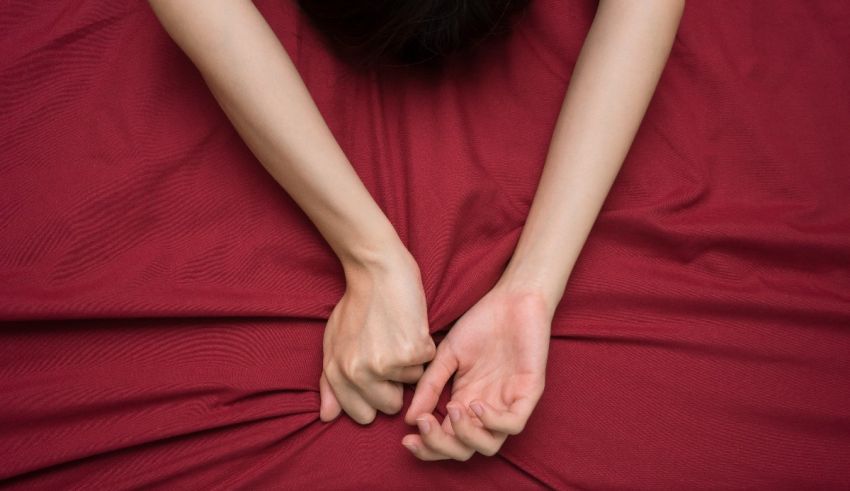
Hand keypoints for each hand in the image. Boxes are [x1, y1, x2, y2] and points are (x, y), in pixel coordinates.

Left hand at [320, 248, 436, 424]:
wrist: (377, 269)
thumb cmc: (357, 304)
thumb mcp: (334, 342)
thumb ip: (330, 382)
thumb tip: (327, 417)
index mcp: (337, 372)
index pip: (362, 415)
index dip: (374, 397)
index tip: (378, 378)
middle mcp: (358, 373)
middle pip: (391, 406)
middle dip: (396, 384)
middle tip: (391, 352)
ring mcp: (385, 363)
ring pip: (412, 383)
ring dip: (410, 362)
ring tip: (398, 333)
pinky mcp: (411, 351)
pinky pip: (427, 363)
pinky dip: (424, 346)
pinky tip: (410, 325)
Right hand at [401, 281, 551, 459]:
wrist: (512, 298)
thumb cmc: (481, 323)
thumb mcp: (447, 355)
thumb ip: (430, 386)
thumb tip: (410, 418)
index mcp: (466, 402)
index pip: (447, 439)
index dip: (427, 446)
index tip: (406, 439)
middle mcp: (486, 409)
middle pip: (465, 450)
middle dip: (441, 446)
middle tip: (425, 424)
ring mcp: (508, 403)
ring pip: (490, 445)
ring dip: (466, 436)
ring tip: (451, 409)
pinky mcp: (529, 393)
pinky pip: (514, 424)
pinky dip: (492, 422)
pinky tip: (474, 404)